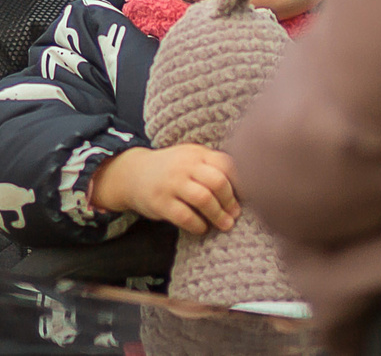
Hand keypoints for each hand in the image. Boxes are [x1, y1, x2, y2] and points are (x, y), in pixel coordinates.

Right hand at [89, 144, 240, 234]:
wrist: (132, 173)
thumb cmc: (172, 169)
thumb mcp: (191, 159)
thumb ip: (214, 166)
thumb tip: (247, 187)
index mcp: (197, 153)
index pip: (227, 164)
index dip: (241, 183)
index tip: (247, 197)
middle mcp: (184, 165)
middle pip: (218, 182)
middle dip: (231, 202)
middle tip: (235, 214)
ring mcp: (171, 183)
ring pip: (204, 199)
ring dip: (218, 215)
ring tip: (225, 224)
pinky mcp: (160, 202)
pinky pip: (186, 216)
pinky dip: (199, 225)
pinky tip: (202, 227)